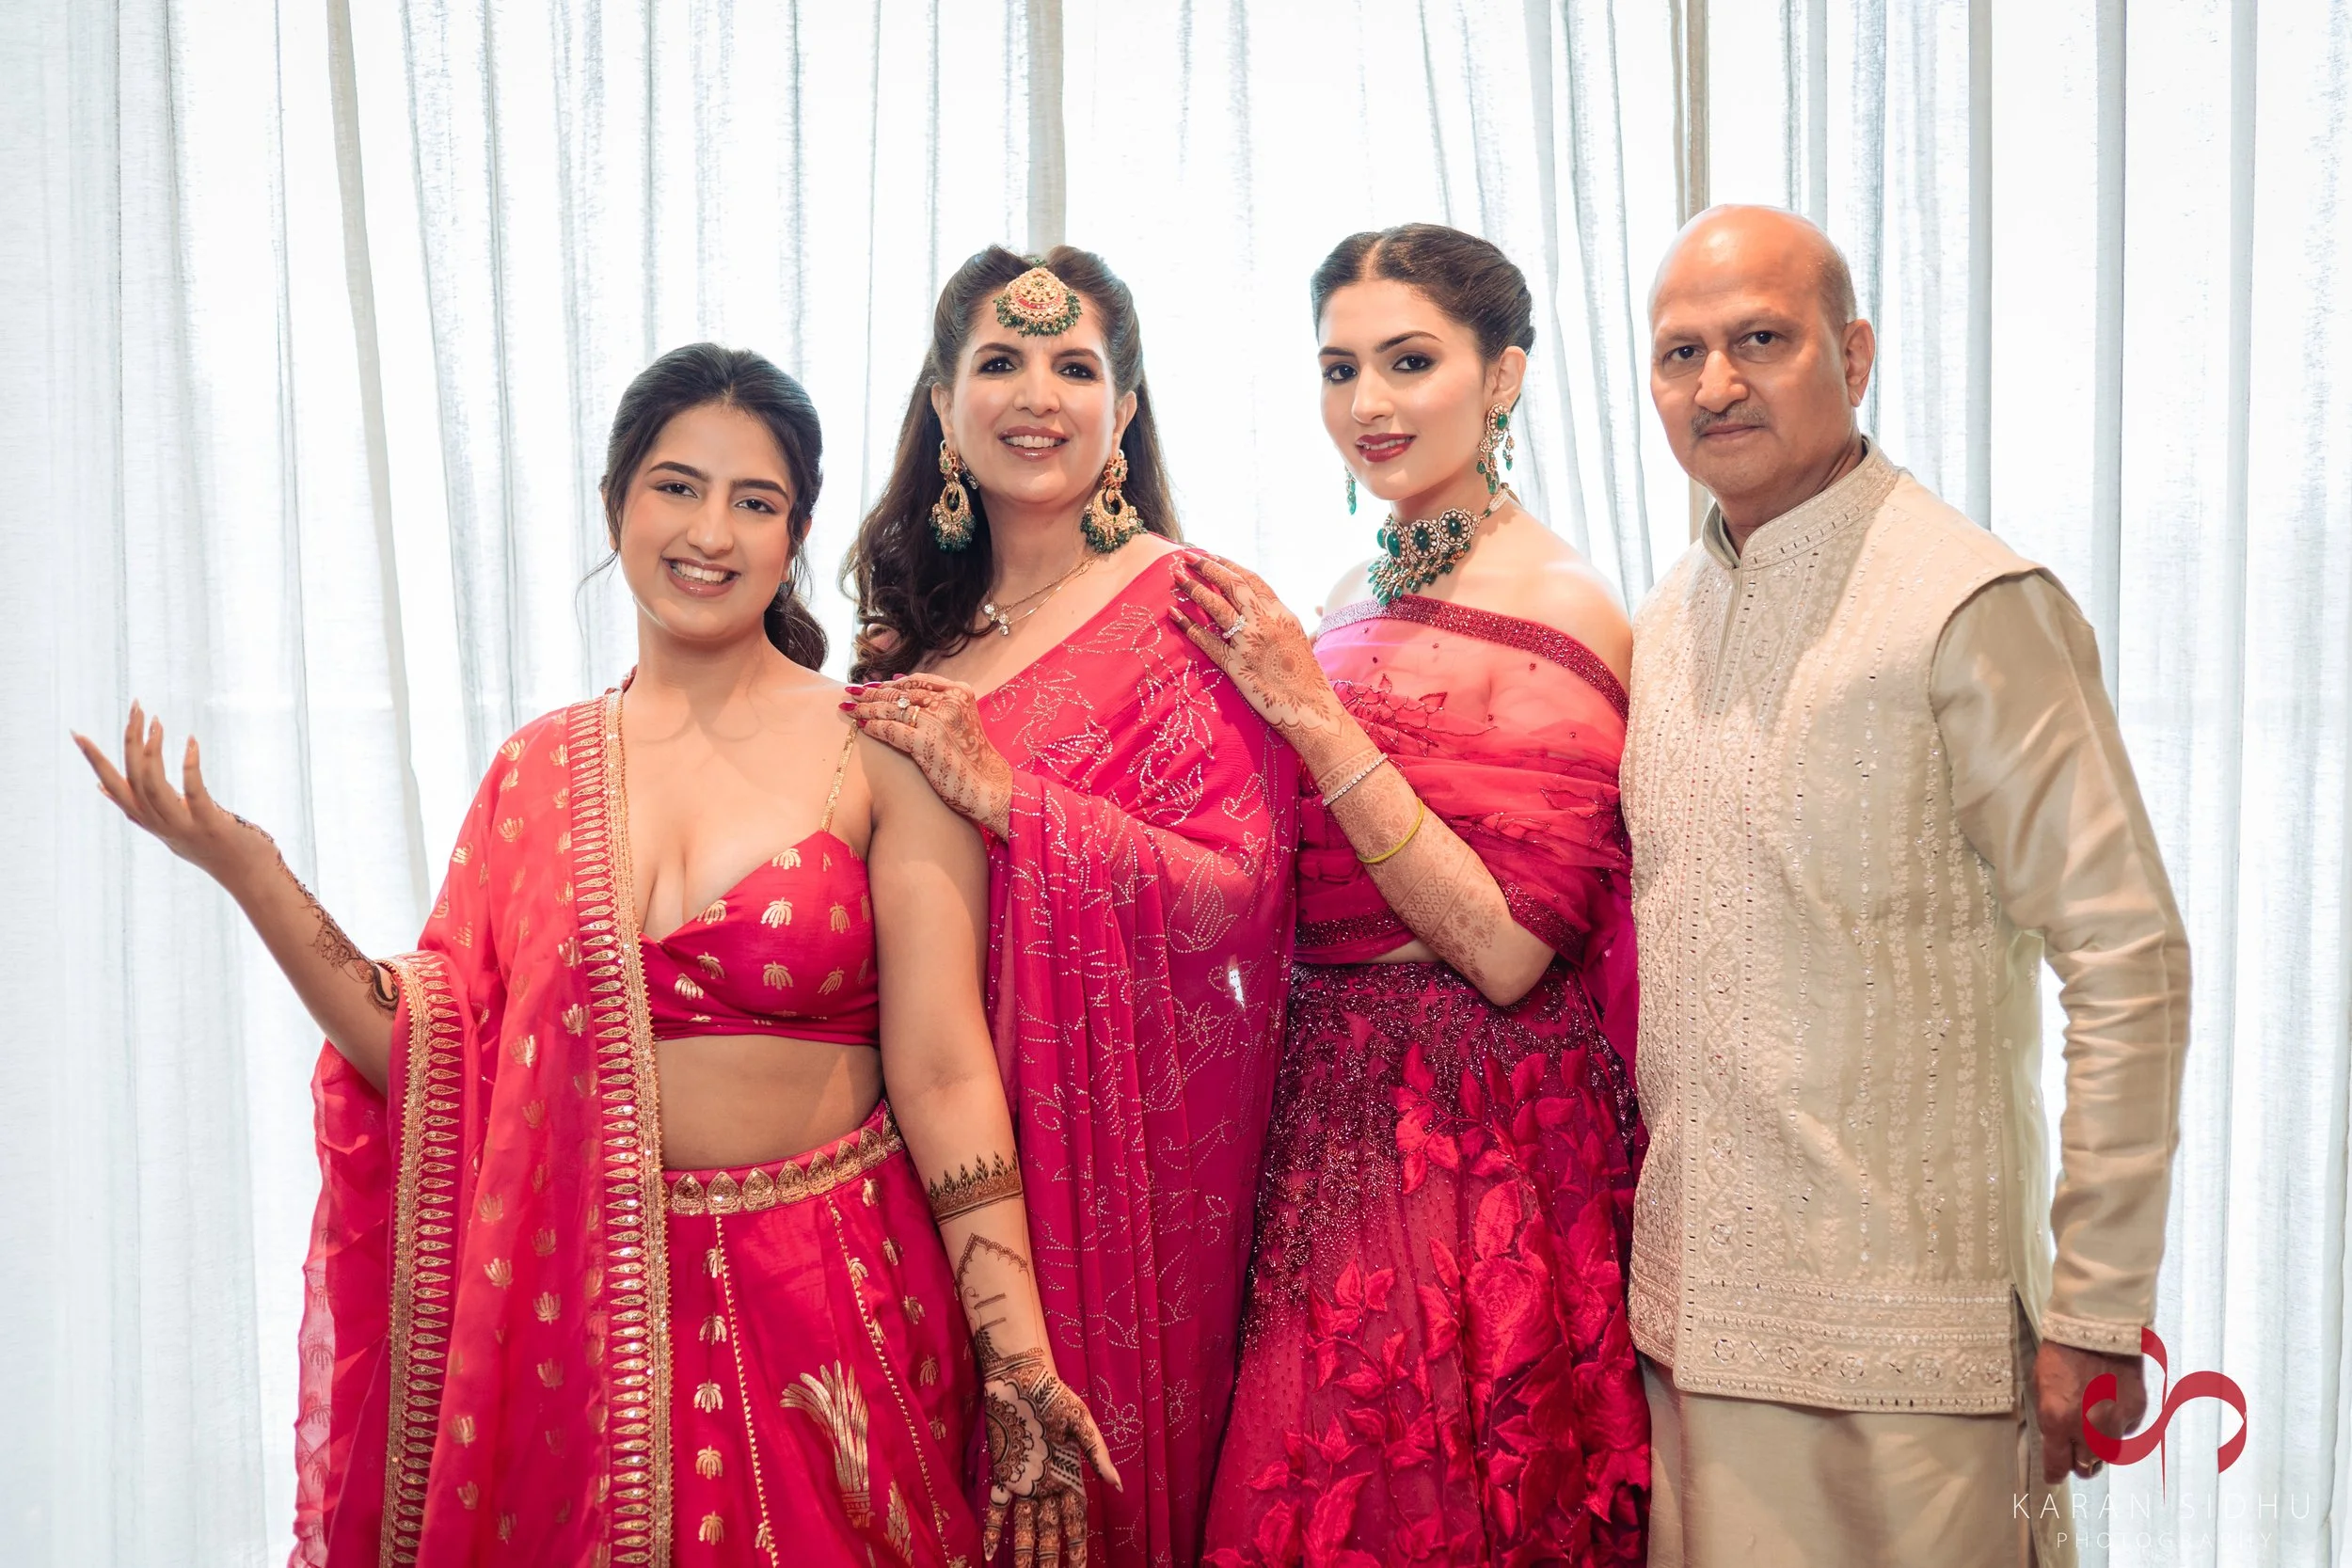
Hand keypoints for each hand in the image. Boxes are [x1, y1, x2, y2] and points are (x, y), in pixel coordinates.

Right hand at [74, 703, 276, 888]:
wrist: (248, 875)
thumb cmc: (210, 845)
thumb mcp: (166, 827)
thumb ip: (137, 809)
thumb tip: (102, 789)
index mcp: (149, 821)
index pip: (113, 786)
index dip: (94, 761)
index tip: (77, 733)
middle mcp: (160, 825)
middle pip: (132, 779)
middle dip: (130, 741)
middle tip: (137, 707)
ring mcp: (183, 826)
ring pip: (153, 785)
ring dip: (152, 750)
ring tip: (157, 721)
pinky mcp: (210, 824)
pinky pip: (194, 792)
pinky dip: (189, 766)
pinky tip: (191, 742)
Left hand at [841, 674, 1013, 838]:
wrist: (989, 787)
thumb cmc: (972, 758)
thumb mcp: (961, 720)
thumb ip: (937, 702)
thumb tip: (898, 679)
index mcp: (959, 693)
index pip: (916, 681)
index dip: (890, 683)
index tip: (872, 685)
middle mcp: (949, 703)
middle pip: (901, 693)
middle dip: (873, 693)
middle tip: (851, 693)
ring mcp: (938, 722)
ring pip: (893, 709)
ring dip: (867, 708)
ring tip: (849, 708)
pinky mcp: (927, 743)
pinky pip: (892, 730)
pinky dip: (874, 727)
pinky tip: (862, 726)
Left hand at [981, 1348, 1119, 1567]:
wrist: (1020, 1377)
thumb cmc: (1054, 1396)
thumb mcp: (1081, 1422)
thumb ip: (1096, 1454)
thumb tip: (1117, 1485)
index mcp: (1069, 1476)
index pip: (1075, 1521)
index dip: (1078, 1546)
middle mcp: (1046, 1485)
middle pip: (1049, 1530)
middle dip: (1050, 1557)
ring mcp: (1024, 1482)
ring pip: (1024, 1526)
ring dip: (1023, 1551)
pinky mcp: (1002, 1472)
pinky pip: (997, 1506)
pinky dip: (993, 1527)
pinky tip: (989, 1551)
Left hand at [1167, 555, 1351, 769]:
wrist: (1311, 709)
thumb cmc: (1306, 679)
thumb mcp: (1298, 638)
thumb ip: (1280, 620)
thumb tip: (1270, 610)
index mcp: (1281, 613)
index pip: (1251, 580)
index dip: (1229, 566)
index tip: (1211, 556)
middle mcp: (1265, 622)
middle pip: (1231, 585)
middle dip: (1207, 568)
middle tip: (1187, 557)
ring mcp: (1249, 642)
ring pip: (1216, 607)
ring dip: (1194, 589)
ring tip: (1177, 578)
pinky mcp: (1236, 665)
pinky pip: (1207, 641)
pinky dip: (1189, 626)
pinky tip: (1174, 614)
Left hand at [2034, 1339, 2146, 1483]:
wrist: (2097, 1327)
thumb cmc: (2063, 1352)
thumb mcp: (2041, 1385)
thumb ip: (2049, 1418)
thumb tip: (2054, 1441)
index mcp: (2057, 1419)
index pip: (2057, 1465)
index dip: (2055, 1474)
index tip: (2054, 1476)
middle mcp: (2088, 1427)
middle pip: (2086, 1466)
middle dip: (2079, 1462)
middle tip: (2075, 1452)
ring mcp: (2115, 1421)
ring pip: (2108, 1454)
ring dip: (2099, 1446)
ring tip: (2093, 1425)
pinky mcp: (2136, 1411)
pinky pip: (2125, 1430)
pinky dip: (2117, 1425)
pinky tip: (2110, 1404)